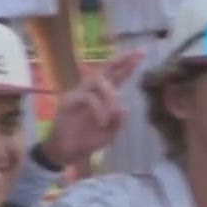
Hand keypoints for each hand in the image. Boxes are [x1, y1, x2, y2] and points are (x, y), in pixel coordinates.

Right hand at [41, 51, 143, 168]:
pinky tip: (102, 121)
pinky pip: (88, 97)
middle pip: (104, 70)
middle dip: (121, 62)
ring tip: (114, 112)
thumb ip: (117, 123)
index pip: (114, 77)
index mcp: (101, 97)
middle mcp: (89, 91)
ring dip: (110, 94)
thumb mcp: (109, 135)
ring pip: (97, 80)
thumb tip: (124, 109)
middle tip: (136, 57)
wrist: (66, 153)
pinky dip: (99, 108)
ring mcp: (77, 94)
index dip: (126, 65)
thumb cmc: (86, 142)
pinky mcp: (68, 101)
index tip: (140, 53)